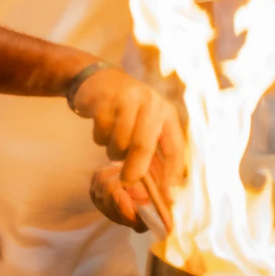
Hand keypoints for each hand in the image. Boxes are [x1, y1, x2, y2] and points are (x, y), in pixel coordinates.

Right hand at [73, 67, 185, 220]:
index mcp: (166, 112)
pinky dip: (100, 138)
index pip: (175, 146)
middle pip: (143, 145)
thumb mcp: (149, 124)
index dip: (172, 173)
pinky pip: (101, 133)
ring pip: (119, 141)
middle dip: (135, 169)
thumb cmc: (129, 112)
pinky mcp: (104, 99)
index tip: (168, 196)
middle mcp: (150, 102)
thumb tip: (166, 191)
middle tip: (127, 182)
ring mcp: (126, 98)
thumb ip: (156, 152)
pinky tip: (103, 127)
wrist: (101, 79)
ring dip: (113, 150)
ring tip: (114, 142)